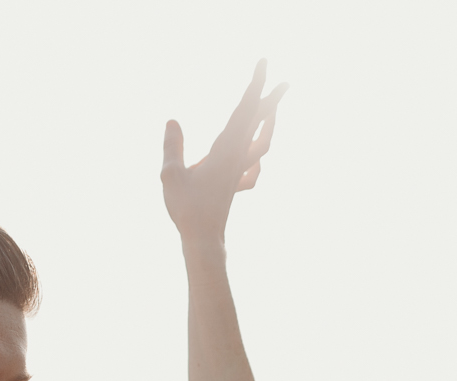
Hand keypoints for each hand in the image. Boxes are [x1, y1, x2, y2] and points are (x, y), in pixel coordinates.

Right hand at [161, 61, 286, 245]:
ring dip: (268, 124)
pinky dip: (255, 158)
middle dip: (271, 98)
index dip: (255, 84)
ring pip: (261, 143)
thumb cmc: (187, 210)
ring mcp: (238, 171)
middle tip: (285, 80)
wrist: (204, 240)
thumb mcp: (171, 176)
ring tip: (273, 110)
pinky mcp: (234, 185)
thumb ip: (172, 147)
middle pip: (259, 121)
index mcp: (226, 149)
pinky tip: (254, 156)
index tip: (264, 63)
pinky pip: (252, 168)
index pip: (245, 109)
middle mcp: (237, 157)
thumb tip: (172, 121)